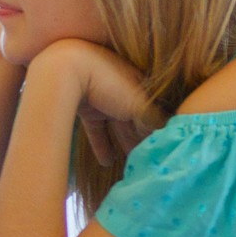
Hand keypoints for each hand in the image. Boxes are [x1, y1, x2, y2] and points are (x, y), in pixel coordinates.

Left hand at [29, 39, 162, 166]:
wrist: (64, 72)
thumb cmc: (108, 83)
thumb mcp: (139, 103)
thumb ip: (156, 120)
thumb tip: (170, 135)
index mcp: (139, 81)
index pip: (155, 108)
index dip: (160, 127)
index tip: (165, 146)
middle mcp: (121, 87)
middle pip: (136, 117)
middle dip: (143, 138)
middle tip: (150, 159)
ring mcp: (101, 97)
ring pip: (117, 124)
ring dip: (124, 143)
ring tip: (132, 164)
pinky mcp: (84, 108)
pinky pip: (95, 129)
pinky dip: (101, 145)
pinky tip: (106, 163)